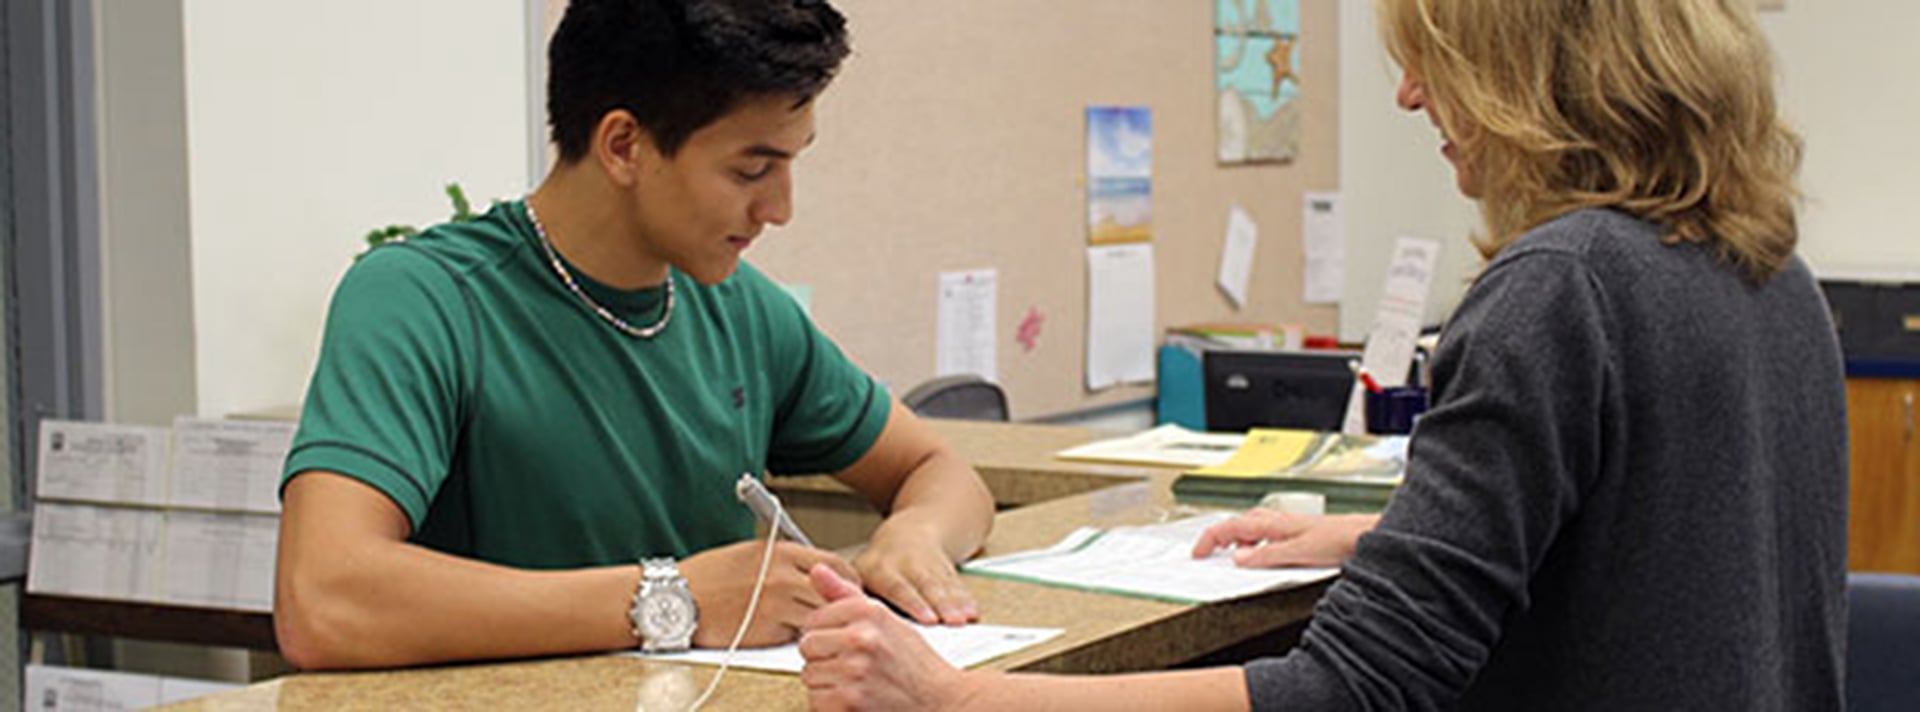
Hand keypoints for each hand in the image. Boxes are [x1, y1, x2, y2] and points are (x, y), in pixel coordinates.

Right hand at [679, 539, 861, 648]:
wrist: (675, 598)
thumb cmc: (709, 576)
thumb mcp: (752, 553)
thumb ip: (786, 560)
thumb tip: (816, 571)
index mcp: (783, 551)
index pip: (836, 564)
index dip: (847, 579)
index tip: (848, 589)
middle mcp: (785, 576)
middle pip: (835, 594)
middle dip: (840, 605)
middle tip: (840, 614)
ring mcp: (777, 605)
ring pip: (820, 617)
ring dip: (819, 622)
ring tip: (813, 625)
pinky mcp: (767, 631)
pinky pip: (797, 636)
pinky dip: (796, 636)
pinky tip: (785, 632)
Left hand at [800, 565, 982, 711]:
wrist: (940, 699)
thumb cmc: (914, 662)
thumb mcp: (884, 618)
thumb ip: (845, 594)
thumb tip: (816, 570)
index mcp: (866, 612)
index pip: (813, 620)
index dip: (826, 636)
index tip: (846, 645)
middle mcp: (860, 637)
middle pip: (807, 647)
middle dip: (824, 658)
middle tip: (853, 666)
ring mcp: (854, 669)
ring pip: (809, 675)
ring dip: (828, 683)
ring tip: (857, 683)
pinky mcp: (850, 701)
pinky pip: (817, 700)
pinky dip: (832, 705)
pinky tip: (855, 699)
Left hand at [853, 520, 977, 624]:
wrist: (912, 531)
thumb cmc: (879, 565)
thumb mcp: (858, 571)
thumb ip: (851, 596)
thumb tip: (840, 622)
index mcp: (879, 566)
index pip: (896, 585)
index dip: (912, 601)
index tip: (925, 619)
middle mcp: (906, 563)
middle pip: (925, 584)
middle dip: (939, 603)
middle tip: (950, 621)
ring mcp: (930, 565)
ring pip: (944, 584)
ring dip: (956, 602)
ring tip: (966, 618)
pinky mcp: (948, 569)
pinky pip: (957, 583)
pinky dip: (966, 598)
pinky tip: (973, 612)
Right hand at [1190, 509, 1379, 567]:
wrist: (1365, 536)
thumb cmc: (1338, 539)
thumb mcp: (1297, 553)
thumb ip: (1266, 556)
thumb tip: (1238, 558)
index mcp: (1273, 523)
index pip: (1230, 526)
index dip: (1209, 539)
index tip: (1198, 553)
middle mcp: (1278, 521)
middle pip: (1238, 523)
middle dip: (1219, 536)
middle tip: (1207, 553)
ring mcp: (1288, 526)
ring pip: (1252, 526)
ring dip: (1236, 537)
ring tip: (1228, 553)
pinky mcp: (1298, 533)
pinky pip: (1266, 533)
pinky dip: (1253, 541)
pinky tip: (1261, 553)